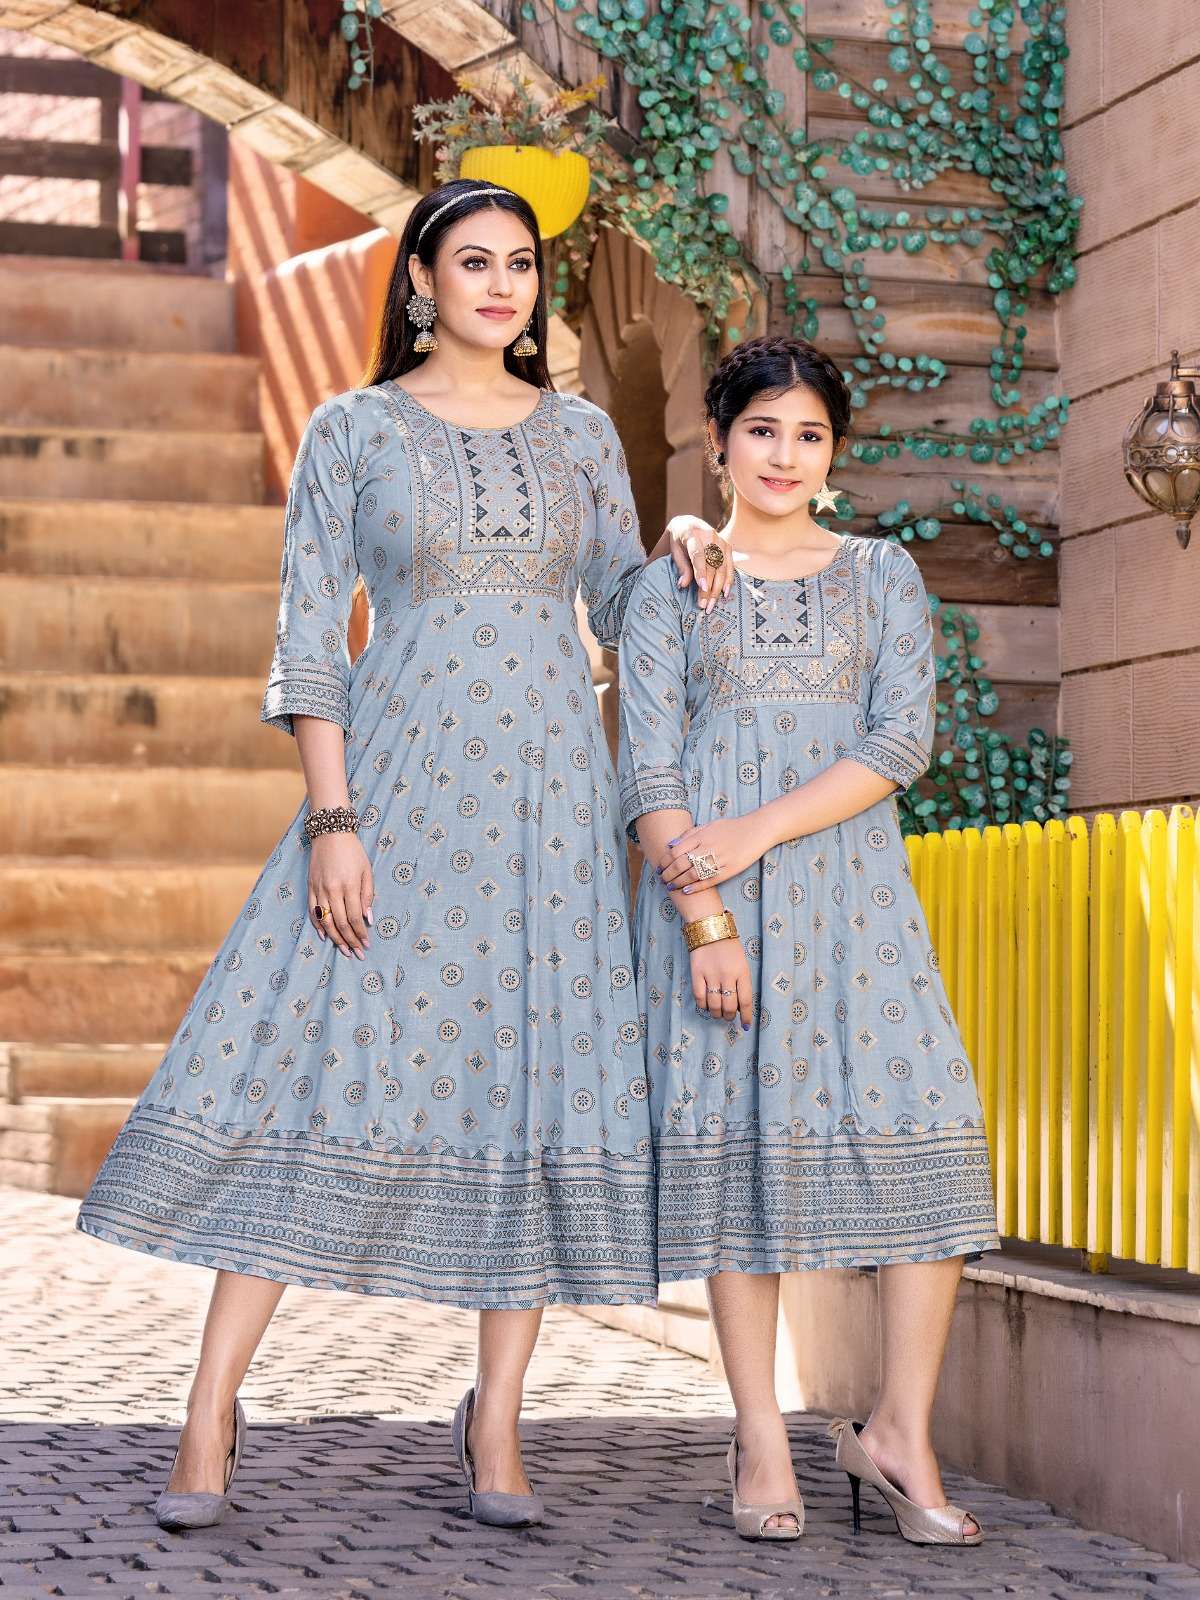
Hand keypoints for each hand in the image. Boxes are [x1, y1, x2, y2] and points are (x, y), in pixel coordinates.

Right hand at [309, 833, 373, 959]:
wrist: (330, 833)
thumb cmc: (353, 852)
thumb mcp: (366, 871)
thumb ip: (367, 896)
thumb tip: (368, 919)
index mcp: (348, 885)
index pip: (355, 917)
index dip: (361, 934)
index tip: (366, 944)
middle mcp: (332, 890)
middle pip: (340, 923)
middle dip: (350, 940)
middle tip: (357, 953)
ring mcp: (319, 889)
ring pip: (325, 920)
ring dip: (335, 938)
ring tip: (343, 950)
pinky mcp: (310, 887)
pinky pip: (313, 911)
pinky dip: (318, 925)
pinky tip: (325, 936)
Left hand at [659, 813, 778, 893]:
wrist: (757, 830)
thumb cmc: (731, 828)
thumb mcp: (709, 825)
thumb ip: (690, 834)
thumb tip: (670, 845)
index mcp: (702, 835)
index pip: (676, 850)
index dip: (665, 861)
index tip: (659, 867)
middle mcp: (709, 847)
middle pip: (681, 864)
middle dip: (668, 873)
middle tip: (662, 879)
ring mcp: (720, 859)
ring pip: (693, 874)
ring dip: (679, 882)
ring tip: (671, 886)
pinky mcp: (730, 870)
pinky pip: (710, 881)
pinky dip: (696, 887)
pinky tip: (686, 891)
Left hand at [666, 515, 732, 613]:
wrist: (688, 524)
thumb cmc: (679, 541)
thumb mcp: (675, 551)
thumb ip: (681, 567)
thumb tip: (683, 585)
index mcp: (692, 534)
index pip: (698, 555)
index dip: (701, 572)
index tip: (702, 588)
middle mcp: (709, 536)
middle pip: (711, 565)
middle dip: (708, 587)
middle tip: (704, 605)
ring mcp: (720, 540)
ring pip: (722, 567)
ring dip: (718, 588)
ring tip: (712, 604)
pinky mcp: (728, 546)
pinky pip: (730, 566)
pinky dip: (728, 580)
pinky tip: (725, 593)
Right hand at [689, 936, 752, 1027]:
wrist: (710, 927)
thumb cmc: (728, 946)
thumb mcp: (742, 962)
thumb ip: (741, 982)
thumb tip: (738, 1005)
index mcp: (742, 972)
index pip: (746, 1001)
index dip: (746, 1016)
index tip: (745, 1025)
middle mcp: (727, 975)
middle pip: (729, 1006)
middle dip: (729, 1016)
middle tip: (728, 1017)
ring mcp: (711, 975)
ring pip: (714, 1005)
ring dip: (716, 1013)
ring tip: (717, 1013)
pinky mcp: (696, 973)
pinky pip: (699, 997)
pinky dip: (703, 1005)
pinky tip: (706, 1005)